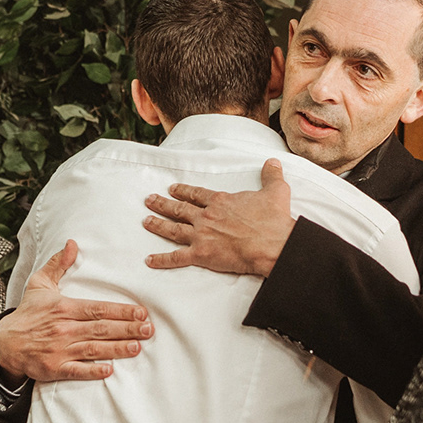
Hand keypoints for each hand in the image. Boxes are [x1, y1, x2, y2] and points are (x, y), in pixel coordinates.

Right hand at [0, 241, 151, 382]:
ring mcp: (60, 350)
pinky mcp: (55, 368)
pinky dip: (92, 371)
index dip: (121, 311)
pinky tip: (109, 370)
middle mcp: (64, 329)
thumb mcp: (39, 284)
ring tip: (137, 347)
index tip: (141, 312)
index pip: (98, 309)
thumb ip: (58, 264)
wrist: (5, 343)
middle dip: (127, 329)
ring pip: (94, 349)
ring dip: (117, 348)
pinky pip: (76, 371)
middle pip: (101, 329)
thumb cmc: (27, 313)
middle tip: (148, 329)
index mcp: (64, 308)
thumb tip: (72, 243)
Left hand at [142, 159, 294, 276]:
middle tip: (150, 200)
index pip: (196, 194)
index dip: (183, 191)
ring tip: (146, 221)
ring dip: (158, 225)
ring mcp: (202, 235)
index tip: (173, 189)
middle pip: (179, 209)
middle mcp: (206, 216)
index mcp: (220, 201)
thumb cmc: (274, 220)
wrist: (272, 244)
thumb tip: (273, 162)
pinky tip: (149, 260)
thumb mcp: (276, 191)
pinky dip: (162, 260)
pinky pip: (177, 258)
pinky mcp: (202, 255)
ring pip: (173, 229)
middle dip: (163, 204)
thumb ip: (271, 176)